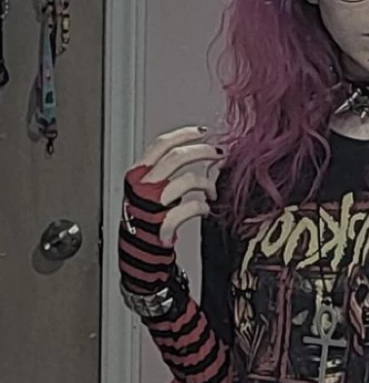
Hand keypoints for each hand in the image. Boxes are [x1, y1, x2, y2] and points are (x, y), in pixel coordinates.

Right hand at [128, 126, 222, 245]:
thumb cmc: (147, 218)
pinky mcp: (163, 222)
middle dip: (202, 151)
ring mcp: (152, 203)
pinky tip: (206, 209)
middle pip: (177, 157)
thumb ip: (166, 171)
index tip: (202, 132)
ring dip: (207, 184)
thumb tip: (196, 154)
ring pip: (188, 180)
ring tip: (212, 191)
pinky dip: (203, 207)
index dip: (184, 135)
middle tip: (217, 153)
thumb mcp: (150, 188)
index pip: (161, 144)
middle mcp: (142, 185)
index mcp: (138, 173)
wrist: (141, 250)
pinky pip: (191, 207)